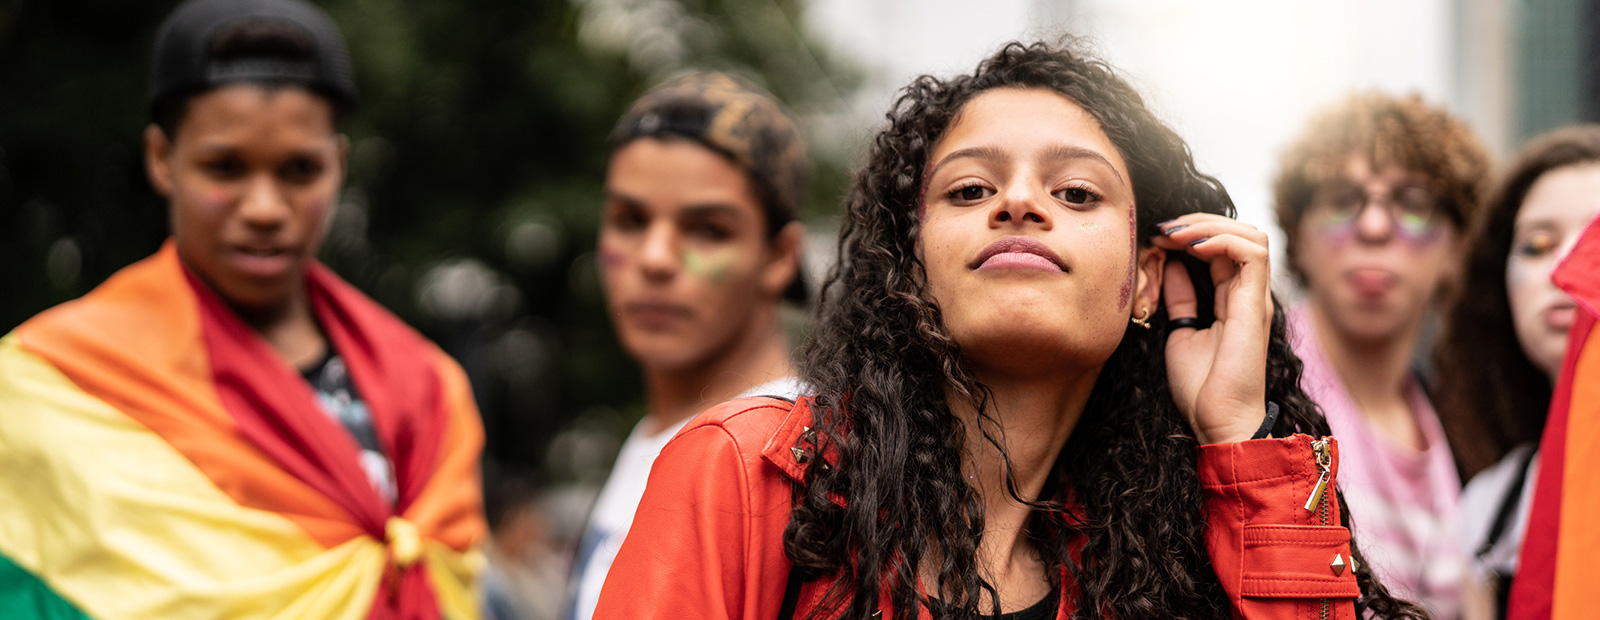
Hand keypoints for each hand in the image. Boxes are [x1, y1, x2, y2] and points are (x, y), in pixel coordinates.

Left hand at [1150, 214, 1273, 443]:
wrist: (1218, 422)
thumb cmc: (1202, 388)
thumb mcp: (1180, 331)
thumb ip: (1180, 298)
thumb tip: (1170, 263)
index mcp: (1232, 300)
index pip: (1223, 248)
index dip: (1191, 234)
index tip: (1156, 237)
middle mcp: (1248, 294)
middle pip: (1240, 234)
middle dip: (1200, 222)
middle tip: (1163, 228)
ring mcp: (1254, 298)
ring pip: (1251, 235)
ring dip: (1210, 226)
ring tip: (1174, 234)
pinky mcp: (1255, 306)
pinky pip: (1253, 253)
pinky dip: (1222, 239)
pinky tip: (1191, 247)